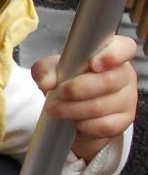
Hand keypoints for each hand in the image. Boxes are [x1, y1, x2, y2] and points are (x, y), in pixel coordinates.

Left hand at [32, 34, 138, 161]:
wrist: (69, 112)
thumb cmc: (65, 83)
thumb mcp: (50, 71)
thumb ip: (46, 70)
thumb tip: (46, 82)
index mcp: (111, 55)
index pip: (125, 48)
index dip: (112, 55)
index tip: (93, 64)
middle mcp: (125, 75)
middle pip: (109, 81)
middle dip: (77, 89)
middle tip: (58, 93)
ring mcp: (127, 99)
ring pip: (101, 106)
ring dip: (73, 110)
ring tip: (56, 109)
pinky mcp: (123, 121)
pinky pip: (104, 126)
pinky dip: (83, 125)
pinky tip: (73, 122)